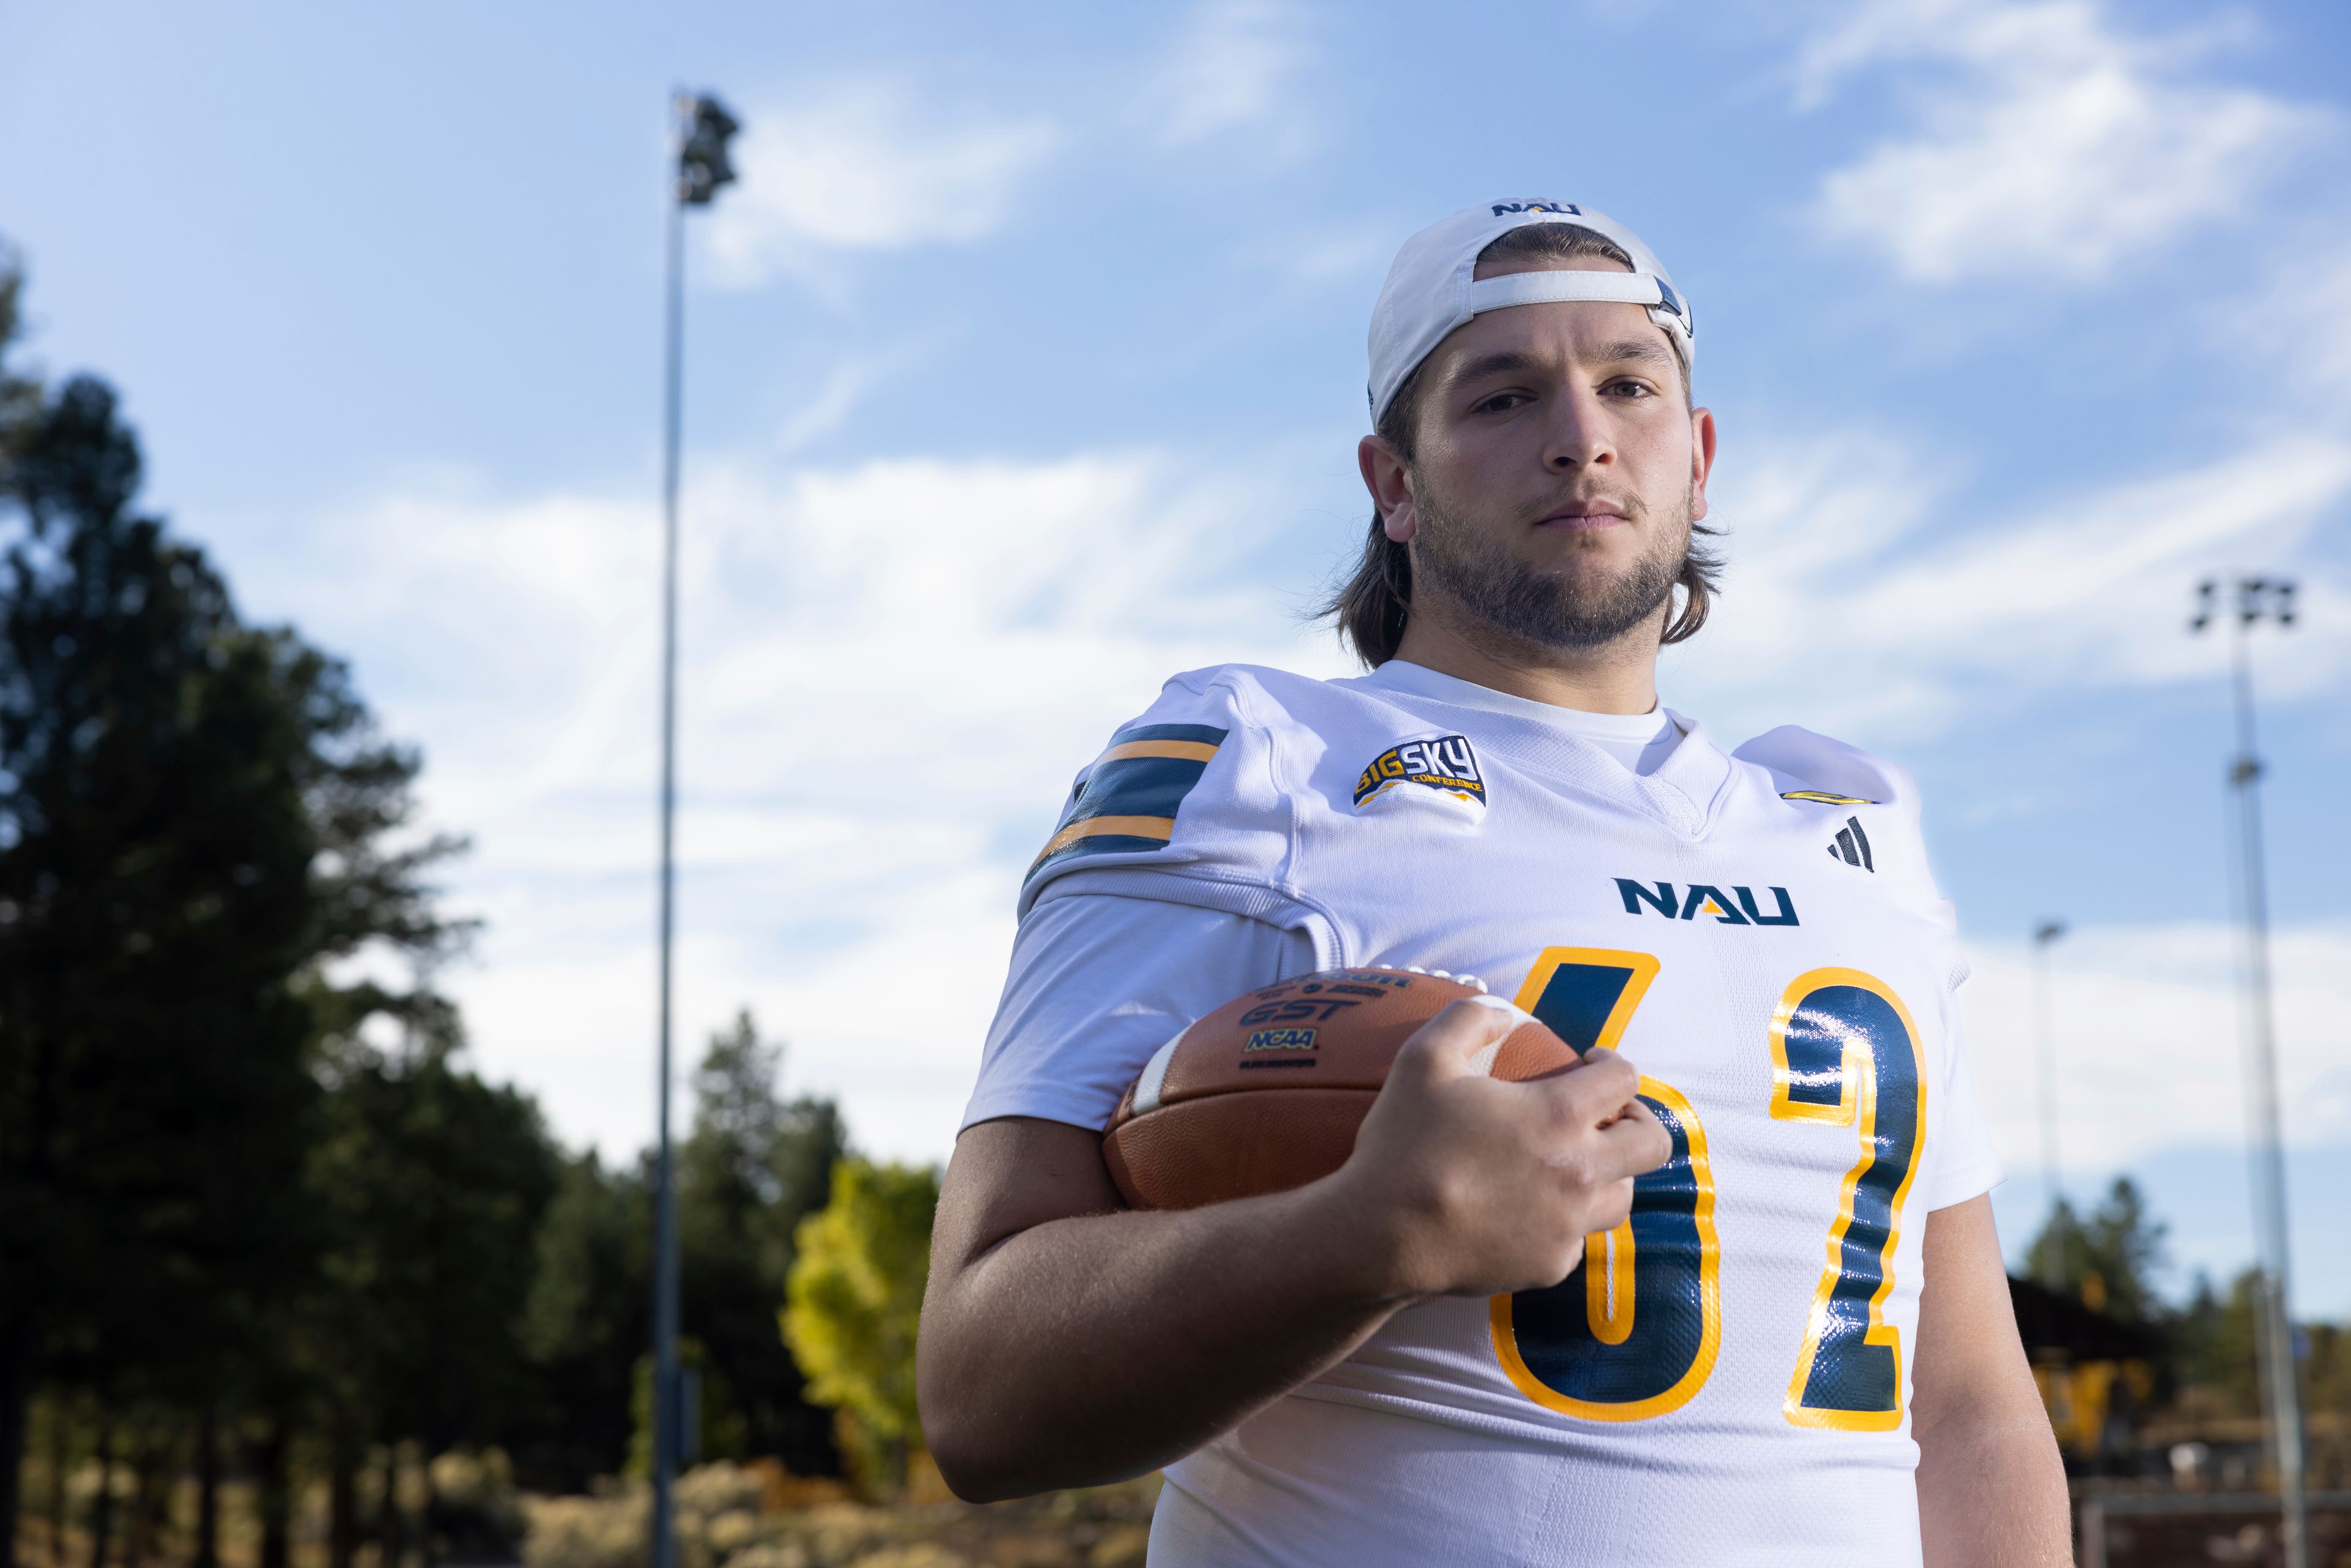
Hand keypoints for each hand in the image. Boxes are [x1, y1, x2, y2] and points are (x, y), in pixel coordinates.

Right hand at [1329, 996, 1671, 1299]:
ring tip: (1575, 1164)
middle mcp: (1579, 1172)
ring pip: (1623, 1196)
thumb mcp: (1422, 1058)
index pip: (1624, 1079)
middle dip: (1638, 1121)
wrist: (1382, 1236)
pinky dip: (1565, 1220)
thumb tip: (1503, 1011)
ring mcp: (1568, 1225)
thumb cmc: (1403, 1143)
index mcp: (1558, 1116)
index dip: (1612, 1062)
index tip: (1589, 1062)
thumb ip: (1468, 1019)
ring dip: (1609, 1173)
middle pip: (1652, 1145)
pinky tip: (1531, 1210)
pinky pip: (1577, 1238)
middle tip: (1606, 1115)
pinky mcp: (1550, 1266)